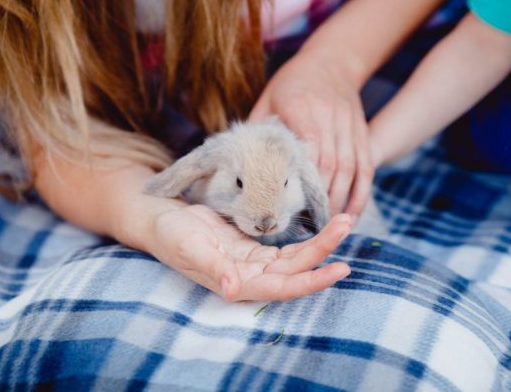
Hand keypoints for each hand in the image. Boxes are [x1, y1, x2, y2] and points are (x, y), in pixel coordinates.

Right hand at [131, 200, 351, 301]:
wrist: (161, 220)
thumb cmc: (171, 235)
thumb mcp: (189, 247)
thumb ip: (213, 268)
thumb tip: (232, 290)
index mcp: (237, 282)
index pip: (282, 286)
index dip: (311, 280)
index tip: (339, 269)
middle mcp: (251, 275)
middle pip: (296, 268)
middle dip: (324, 249)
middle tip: (348, 223)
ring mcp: (253, 261)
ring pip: (295, 255)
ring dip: (320, 241)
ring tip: (344, 221)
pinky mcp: (253, 246)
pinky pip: (285, 245)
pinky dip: (304, 236)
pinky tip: (322, 226)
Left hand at [250, 51, 373, 217]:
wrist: (333, 59)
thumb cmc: (292, 82)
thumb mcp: (268, 99)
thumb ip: (259, 129)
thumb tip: (240, 163)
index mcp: (300, 106)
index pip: (306, 148)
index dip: (303, 180)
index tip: (292, 207)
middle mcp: (328, 116)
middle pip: (331, 163)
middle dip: (322, 198)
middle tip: (310, 227)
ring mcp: (349, 125)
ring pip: (351, 168)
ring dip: (342, 200)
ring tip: (329, 226)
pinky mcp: (362, 132)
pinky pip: (366, 167)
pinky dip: (361, 193)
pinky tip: (352, 214)